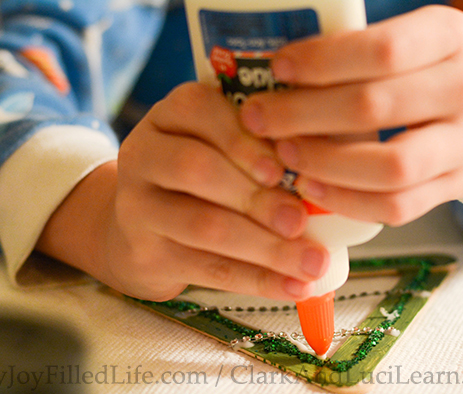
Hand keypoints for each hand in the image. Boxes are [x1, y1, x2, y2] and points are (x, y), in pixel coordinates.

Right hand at [37, 83, 328, 300]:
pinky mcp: (145, 255)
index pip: (200, 111)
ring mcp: (137, 206)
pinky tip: (294, 288)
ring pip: (203, 226)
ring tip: (311, 263)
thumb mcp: (222, 147)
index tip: (281, 168)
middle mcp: (144, 153)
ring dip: (264, 247)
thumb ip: (263, 148)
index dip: (242, 140)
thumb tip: (324, 177)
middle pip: (197, 169)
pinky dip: (258, 280)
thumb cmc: (204, 178)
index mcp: (172, 115)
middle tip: (300, 221)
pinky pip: (208, 269)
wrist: (141, 228)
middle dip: (256, 198)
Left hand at [239, 5, 462, 225]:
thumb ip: (370, 50)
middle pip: (374, 107)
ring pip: (389, 166)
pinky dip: (349, 201)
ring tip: (284, 155)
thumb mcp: (426, 38)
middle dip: (303, 114)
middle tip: (260, 117)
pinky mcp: (458, 186)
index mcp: (450, 37)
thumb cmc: (450, 70)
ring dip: (325, 163)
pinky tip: (314, 188)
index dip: (321, 61)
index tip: (278, 68)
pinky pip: (399, 206)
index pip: (381, 49)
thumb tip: (286, 68)